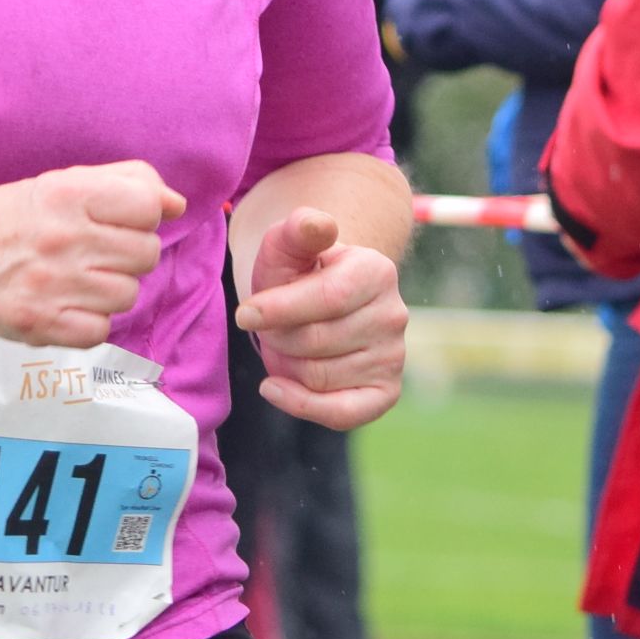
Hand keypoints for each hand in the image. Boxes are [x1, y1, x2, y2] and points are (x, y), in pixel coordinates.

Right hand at [0, 162, 187, 349]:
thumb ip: (124, 181)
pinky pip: (101, 330)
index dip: (144, 215)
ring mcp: (53, 285)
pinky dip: (91, 321)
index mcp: (68, 194)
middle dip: (130, 253)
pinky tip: (69, 303)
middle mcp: (63, 238)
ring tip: (81, 278)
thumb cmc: (10, 218)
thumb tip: (176, 203)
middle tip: (98, 251)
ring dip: (112, 288)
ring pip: (128, 294)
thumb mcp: (61, 182)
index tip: (122, 220)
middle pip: (146, 254)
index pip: (147, 206)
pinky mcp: (43, 325)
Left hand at [235, 208, 406, 430]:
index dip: (279, 309)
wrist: (321, 301)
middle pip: (317, 341)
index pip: (328, 297)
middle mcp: (394, 314)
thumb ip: (299, 229)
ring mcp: (394, 356)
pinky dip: (300, 405)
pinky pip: (341, 413)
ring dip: (286, 364)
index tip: (245, 313)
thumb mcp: (288, 245)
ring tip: (286, 343)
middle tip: (270, 326)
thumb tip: (318, 225)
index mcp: (377, 270)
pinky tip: (274, 387)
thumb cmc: (299, 272)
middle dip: (278, 336)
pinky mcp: (385, 392)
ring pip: (319, 376)